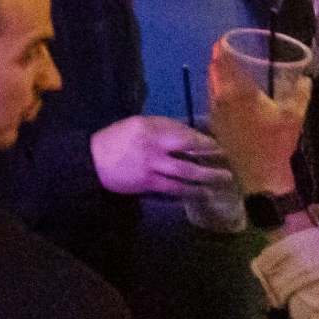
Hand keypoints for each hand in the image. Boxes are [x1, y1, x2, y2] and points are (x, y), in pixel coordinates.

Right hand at [89, 114, 235, 202]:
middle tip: (225, 159)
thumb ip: (158, 128)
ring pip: (185, 172)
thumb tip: (186, 134)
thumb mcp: (134, 125)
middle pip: (187, 148)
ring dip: (206, 177)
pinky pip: (174, 188)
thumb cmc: (115, 140)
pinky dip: (189, 191)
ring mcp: (151, 165)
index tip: (215, 143)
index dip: (200, 138)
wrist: (93, 162)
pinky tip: (202, 193)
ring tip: (221, 180)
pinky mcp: (148, 183)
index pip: (181, 130)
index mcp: (148, 126)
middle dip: (209, 154)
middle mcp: (152, 144)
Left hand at [207, 40, 310, 195]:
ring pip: (211, 87)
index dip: (220, 50)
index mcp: (237, 93)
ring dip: (216, 76)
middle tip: (224, 52)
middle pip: (214, 73)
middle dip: (218, 61)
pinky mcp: (216, 126)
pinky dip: (216, 91)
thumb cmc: (277, 142)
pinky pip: (213, 100)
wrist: (261, 174)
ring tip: (224, 68)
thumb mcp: (294, 116)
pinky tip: (226, 93)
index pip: (223, 64)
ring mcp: (216, 114)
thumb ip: (301, 93)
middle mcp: (221, 99)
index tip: (221, 40)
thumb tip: (305, 77)